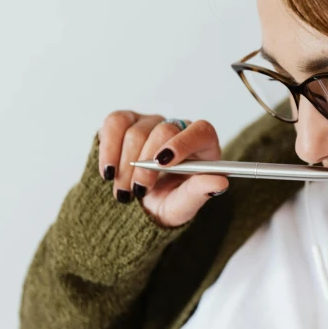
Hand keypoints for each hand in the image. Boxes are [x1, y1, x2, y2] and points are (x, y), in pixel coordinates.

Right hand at [97, 110, 228, 226]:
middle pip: (163, 130)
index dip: (182, 143)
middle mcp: (178, 127)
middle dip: (147, 165)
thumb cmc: (169, 201)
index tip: (162, 163)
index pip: (200, 131)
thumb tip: (220, 183)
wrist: (141, 206)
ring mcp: (151, 122)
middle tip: (138, 191)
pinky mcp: (126, 122)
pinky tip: (108, 171)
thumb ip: (199, 193)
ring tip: (124, 193)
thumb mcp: (183, 205)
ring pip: (135, 131)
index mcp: (202, 144)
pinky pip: (113, 124)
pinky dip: (107, 149)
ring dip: (125, 166)